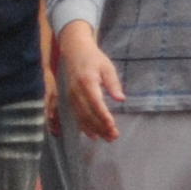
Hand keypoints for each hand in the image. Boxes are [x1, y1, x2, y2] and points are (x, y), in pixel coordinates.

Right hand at [54, 22, 123, 139]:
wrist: (74, 51)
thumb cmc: (94, 59)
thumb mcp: (107, 67)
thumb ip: (113, 83)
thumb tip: (121, 99)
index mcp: (87, 82)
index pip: (95, 103)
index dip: (103, 116)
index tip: (112, 126)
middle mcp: (76, 91)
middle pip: (88, 114)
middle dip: (100, 127)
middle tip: (113, 137)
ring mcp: (71, 96)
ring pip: (81, 117)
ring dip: (94, 129)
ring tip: (106, 138)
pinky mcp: (69, 99)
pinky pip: (76, 116)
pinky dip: (84, 126)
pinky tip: (92, 135)